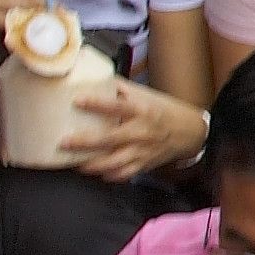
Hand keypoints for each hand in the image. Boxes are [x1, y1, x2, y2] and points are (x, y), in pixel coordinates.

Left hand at [55, 79, 208, 181]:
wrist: (190, 132)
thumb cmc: (164, 111)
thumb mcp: (146, 95)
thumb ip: (120, 89)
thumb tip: (93, 79)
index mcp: (141, 110)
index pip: (117, 105)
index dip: (96, 103)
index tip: (77, 100)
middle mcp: (141, 132)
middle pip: (109, 139)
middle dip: (84, 142)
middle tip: (64, 142)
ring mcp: (142, 151)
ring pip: (114, 162)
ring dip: (92, 165)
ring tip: (75, 163)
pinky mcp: (143, 164)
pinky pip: (123, 174)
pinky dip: (108, 175)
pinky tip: (96, 173)